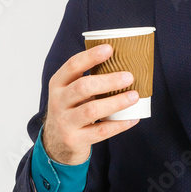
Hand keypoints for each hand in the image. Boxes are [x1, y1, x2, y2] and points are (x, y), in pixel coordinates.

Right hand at [41, 44, 140, 164]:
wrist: (56, 143)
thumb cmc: (70, 110)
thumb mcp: (70, 92)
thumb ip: (88, 80)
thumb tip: (122, 66)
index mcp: (58, 84)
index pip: (72, 66)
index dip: (91, 56)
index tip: (110, 49)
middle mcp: (58, 102)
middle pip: (82, 87)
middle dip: (108, 81)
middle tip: (129, 77)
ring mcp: (65, 122)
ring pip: (91, 110)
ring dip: (115, 102)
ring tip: (134, 96)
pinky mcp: (75, 140)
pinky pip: (100, 131)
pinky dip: (118, 124)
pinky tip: (132, 118)